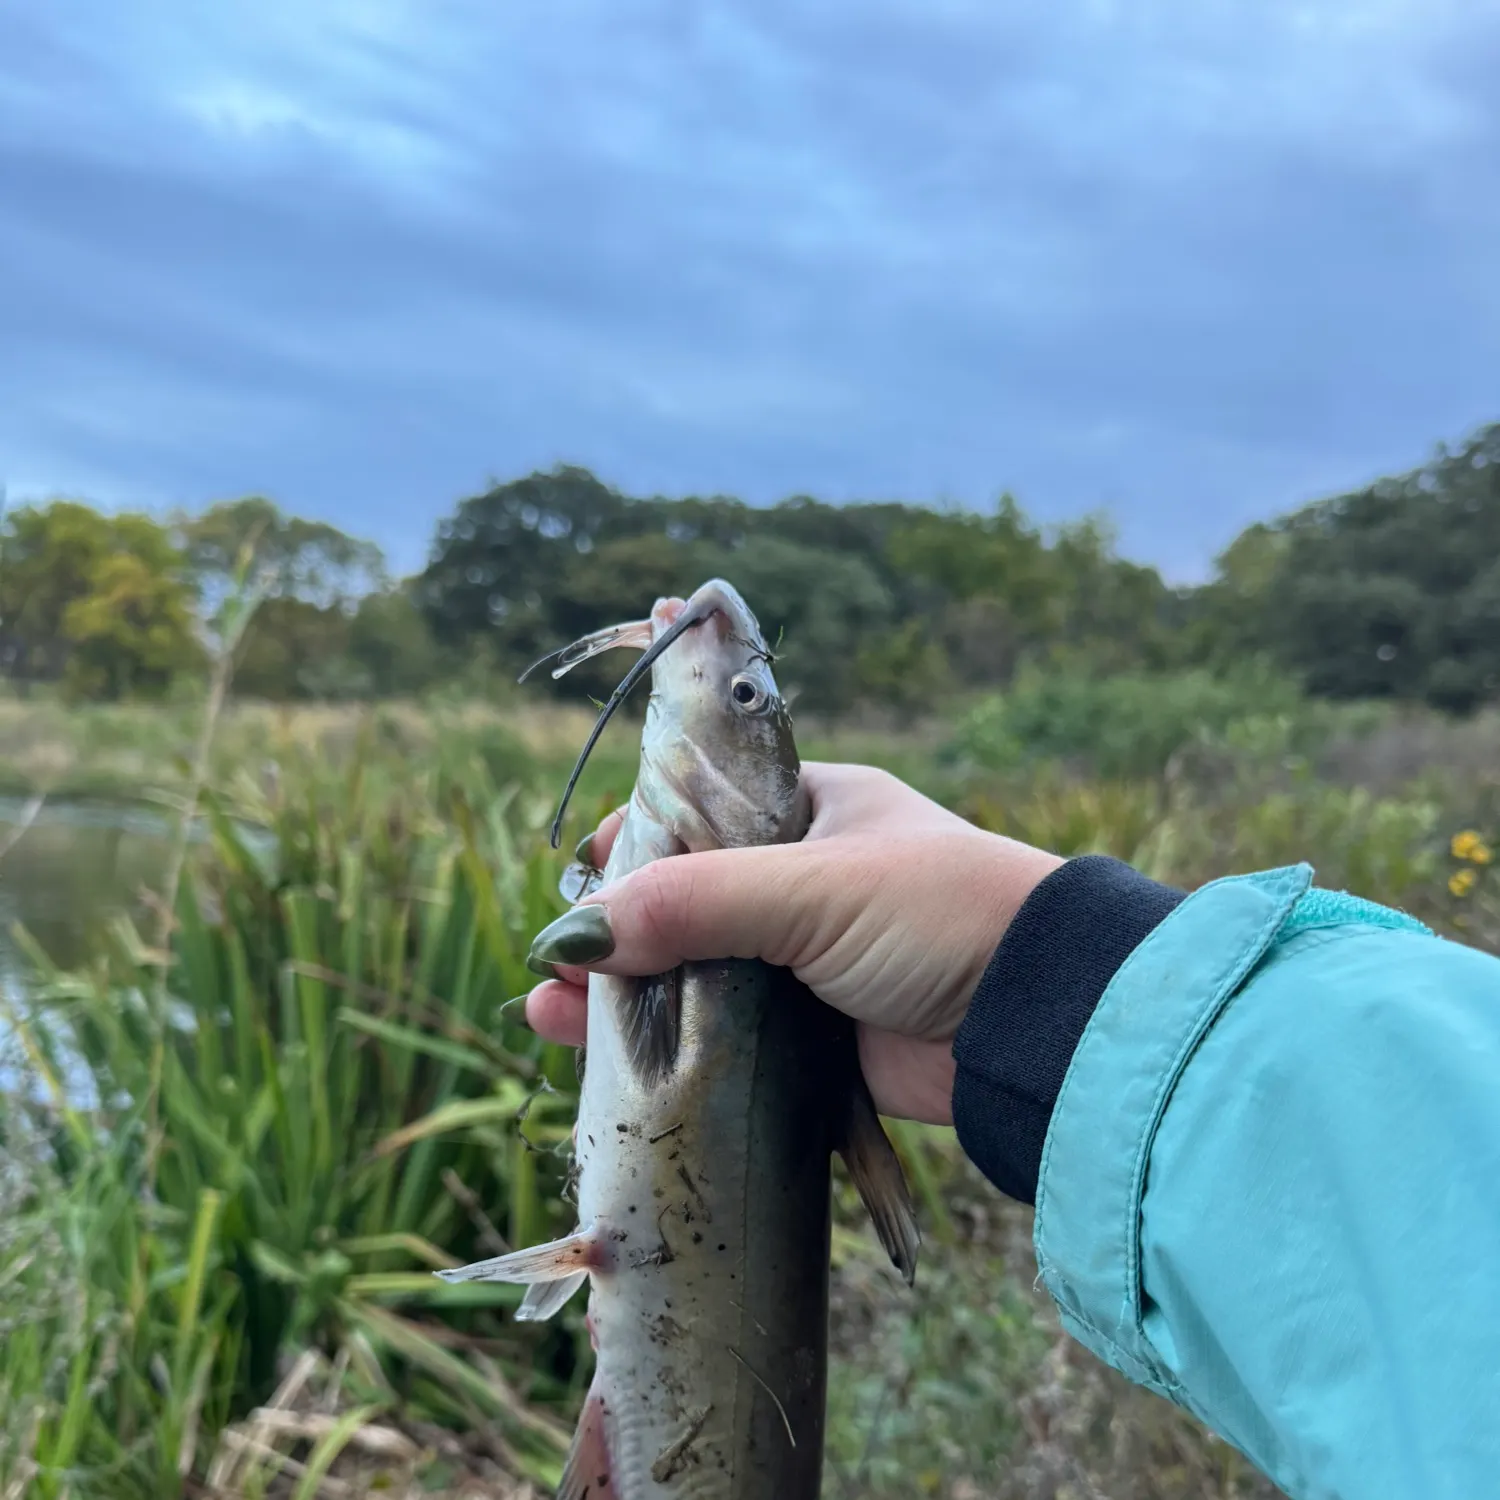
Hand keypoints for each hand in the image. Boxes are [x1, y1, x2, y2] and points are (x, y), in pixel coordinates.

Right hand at [525, 763, 1063, 1124]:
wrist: (1040, 1023)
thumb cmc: (941, 915)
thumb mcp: (812, 889)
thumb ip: (694, 903)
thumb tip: (574, 934)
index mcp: (811, 810)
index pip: (697, 810)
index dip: (636, 839)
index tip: (584, 875)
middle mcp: (803, 879)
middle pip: (682, 897)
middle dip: (615, 927)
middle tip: (556, 961)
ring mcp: (805, 960)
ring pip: (691, 971)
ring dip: (623, 992)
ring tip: (550, 1013)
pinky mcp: (810, 1035)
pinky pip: (718, 1035)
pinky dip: (666, 1045)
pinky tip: (601, 1060)